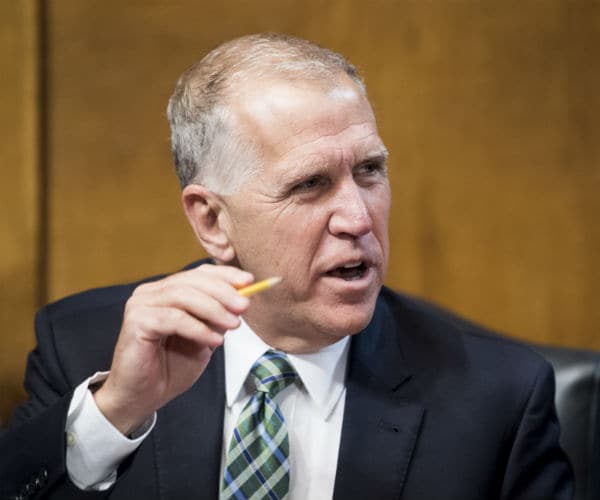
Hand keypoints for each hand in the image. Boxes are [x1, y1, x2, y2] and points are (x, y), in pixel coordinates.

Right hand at [93, 263, 252, 434]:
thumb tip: (241, 302)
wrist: (143, 397)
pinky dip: (198, 328)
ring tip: (233, 324)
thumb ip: (218, 319)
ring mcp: (141, 304)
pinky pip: (174, 318)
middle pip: (193, 281)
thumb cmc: (169, 368)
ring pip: (184, 296)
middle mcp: (151, 292)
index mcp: (166, 291)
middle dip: (224, 292)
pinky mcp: (137, 321)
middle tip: (244, 305)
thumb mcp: (204, 338)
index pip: (199, 273)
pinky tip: (214, 340)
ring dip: (214, 309)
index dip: (225, 275)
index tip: (249, 282)